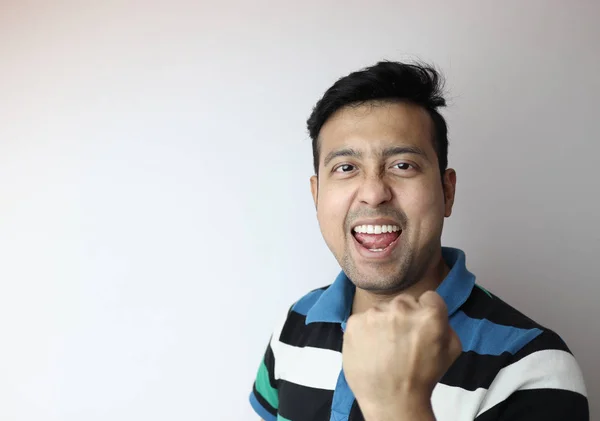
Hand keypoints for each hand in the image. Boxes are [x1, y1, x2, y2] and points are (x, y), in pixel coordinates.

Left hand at [342, 291, 461, 418]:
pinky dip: (366, 331)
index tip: (420, 326)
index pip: (429, 297)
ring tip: (384, 347)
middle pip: (404, 301)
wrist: (391, 400)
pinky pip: (362, 319)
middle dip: (404, 316)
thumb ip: (446, 324)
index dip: (426, 311)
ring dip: (383, 322)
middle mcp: (401, 308)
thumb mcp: (451, 350)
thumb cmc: (423, 377)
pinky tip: (371, 348)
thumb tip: (434, 312)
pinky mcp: (355, 322)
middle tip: (402, 339)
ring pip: (382, 309)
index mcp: (429, 314)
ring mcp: (375, 314)